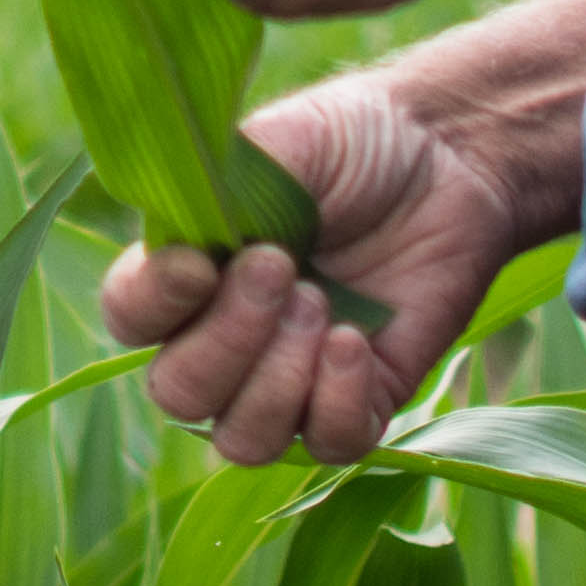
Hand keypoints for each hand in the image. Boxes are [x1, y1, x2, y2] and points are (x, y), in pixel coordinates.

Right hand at [95, 76, 531, 469]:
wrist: (453, 158)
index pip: (131, 316)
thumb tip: (181, 246)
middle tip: (283, 271)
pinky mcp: (360, 400)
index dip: (154, 303)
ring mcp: (293, 377)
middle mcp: (229, 336)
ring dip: (278, 380)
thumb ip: (221, 186)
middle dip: (228, 340)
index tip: (200, 264)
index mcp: (191, 270)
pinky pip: (327, 445)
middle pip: (179, 393)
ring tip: (323, 307)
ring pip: (243, 440)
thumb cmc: (356, 143)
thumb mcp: (282, 140)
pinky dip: (335, 401)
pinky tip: (356, 341)